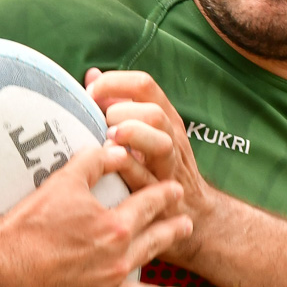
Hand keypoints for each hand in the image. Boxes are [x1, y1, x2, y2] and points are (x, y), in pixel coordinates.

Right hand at [0, 143, 192, 286]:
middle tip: (186, 228)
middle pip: (156, 245)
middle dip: (173, 234)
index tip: (174, 190)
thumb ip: (95, 161)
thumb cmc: (29, 222)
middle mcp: (118, 263)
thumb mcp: (64, 181)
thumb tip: (120, 149)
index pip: (151, 204)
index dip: (164, 194)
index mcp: (117, 228)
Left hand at [86, 68, 215, 222]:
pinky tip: (112, 164)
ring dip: (132, 135)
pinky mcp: (162, 193)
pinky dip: (128, 168)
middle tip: (102, 124)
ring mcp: (169, 165)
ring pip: (160, 141)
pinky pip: (146, 178)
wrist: (195, 211)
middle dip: (121, 112)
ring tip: (111, 138)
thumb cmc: (160, 166)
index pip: (144, 84)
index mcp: (165, 116)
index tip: (91, 93)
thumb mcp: (145, 128)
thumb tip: (92, 75)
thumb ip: (119, 103)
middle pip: (152, 111)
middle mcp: (171, 137)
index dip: (114, 83)